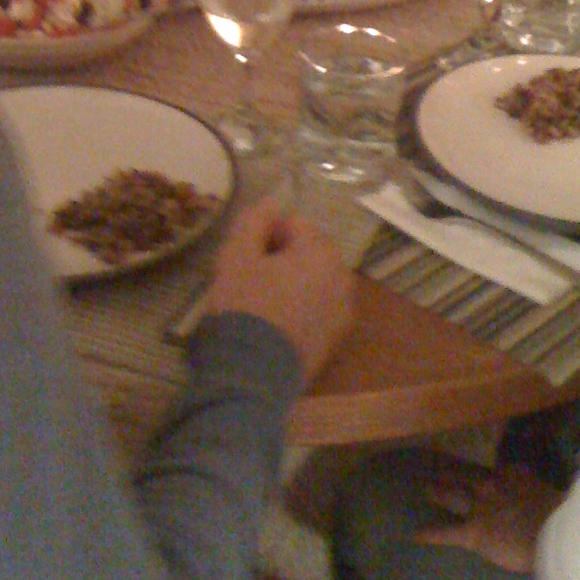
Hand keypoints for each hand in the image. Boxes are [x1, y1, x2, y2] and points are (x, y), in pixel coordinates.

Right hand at [201, 199, 354, 384]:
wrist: (251, 376)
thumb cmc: (243, 307)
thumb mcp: (236, 255)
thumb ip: (254, 220)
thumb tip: (270, 204)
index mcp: (322, 252)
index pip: (294, 223)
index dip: (266, 233)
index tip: (245, 254)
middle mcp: (342, 278)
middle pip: (309, 252)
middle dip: (283, 256)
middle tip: (251, 275)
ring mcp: (342, 313)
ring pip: (315, 281)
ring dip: (293, 281)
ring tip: (262, 300)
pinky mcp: (335, 342)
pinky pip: (318, 309)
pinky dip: (301, 308)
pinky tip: (275, 323)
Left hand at [415, 457, 564, 574]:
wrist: (555, 534)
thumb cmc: (562, 516)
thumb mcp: (552, 493)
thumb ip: (539, 490)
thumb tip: (546, 494)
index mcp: (510, 474)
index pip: (490, 468)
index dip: (479, 468)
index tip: (470, 464)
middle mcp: (490, 485)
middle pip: (463, 473)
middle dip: (446, 469)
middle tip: (430, 463)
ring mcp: (479, 507)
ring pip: (451, 495)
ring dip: (436, 490)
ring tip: (423, 486)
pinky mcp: (473, 533)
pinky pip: (447, 533)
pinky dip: (430, 534)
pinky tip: (415, 535)